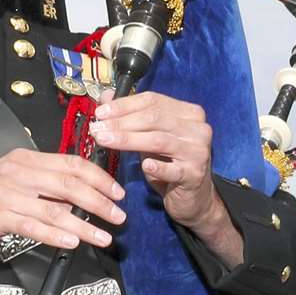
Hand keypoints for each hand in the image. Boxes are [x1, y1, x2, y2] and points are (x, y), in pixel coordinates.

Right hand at [0, 148, 125, 252]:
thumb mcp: (14, 179)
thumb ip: (44, 183)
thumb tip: (81, 197)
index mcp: (26, 159)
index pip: (72, 163)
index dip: (99, 178)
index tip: (117, 193)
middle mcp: (18, 172)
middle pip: (69, 184)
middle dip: (99, 201)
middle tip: (118, 216)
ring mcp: (6, 193)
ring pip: (55, 208)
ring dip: (84, 224)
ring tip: (103, 236)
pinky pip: (33, 225)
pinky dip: (56, 234)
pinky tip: (72, 242)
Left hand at [90, 92, 241, 264]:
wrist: (193, 197)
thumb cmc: (169, 163)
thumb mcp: (151, 136)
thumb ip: (131, 116)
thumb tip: (105, 97)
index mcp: (189, 113)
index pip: (153, 101)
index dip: (124, 104)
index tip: (100, 112)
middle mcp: (198, 128)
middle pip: (154, 118)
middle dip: (121, 122)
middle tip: (96, 128)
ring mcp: (198, 151)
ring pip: (158, 140)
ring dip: (127, 140)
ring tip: (104, 140)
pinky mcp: (195, 174)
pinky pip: (172, 170)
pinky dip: (157, 167)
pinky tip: (143, 166)